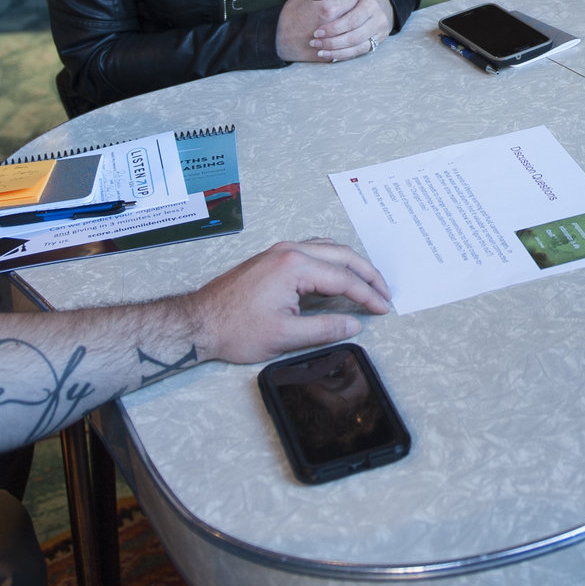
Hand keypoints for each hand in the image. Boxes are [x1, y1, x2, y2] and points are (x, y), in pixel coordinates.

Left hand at [178, 238, 392, 362]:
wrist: (199, 322)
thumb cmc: (234, 328)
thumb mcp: (285, 336)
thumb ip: (325, 329)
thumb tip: (353, 325)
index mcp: (294, 267)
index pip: (344, 279)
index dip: (368, 295)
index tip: (383, 308)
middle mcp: (289, 252)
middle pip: (342, 256)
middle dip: (368, 274)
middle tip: (385, 293)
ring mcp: (279, 252)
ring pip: (328, 249)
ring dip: (352, 265)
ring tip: (368, 283)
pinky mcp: (273, 258)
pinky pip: (313, 250)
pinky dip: (333, 261)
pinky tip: (338, 274)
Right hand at [275, 0, 377, 62]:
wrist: (278, 40)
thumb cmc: (293, 13)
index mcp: (329, 8)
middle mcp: (335, 26)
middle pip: (358, 14)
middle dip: (351, 11)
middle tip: (338, 11)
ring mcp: (335, 43)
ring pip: (357, 31)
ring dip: (351, 26)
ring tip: (336, 23)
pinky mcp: (334, 56)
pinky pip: (350, 46)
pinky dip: (347, 40)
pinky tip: (336, 36)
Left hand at [309, 0, 392, 62]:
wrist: (382, 1)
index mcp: (371, 3)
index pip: (351, 20)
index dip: (333, 28)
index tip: (317, 32)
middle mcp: (379, 19)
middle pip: (355, 36)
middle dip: (333, 42)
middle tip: (316, 43)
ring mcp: (380, 32)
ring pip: (358, 47)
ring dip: (337, 51)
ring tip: (320, 51)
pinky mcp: (378, 41)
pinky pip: (361, 52)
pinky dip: (344, 55)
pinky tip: (331, 55)